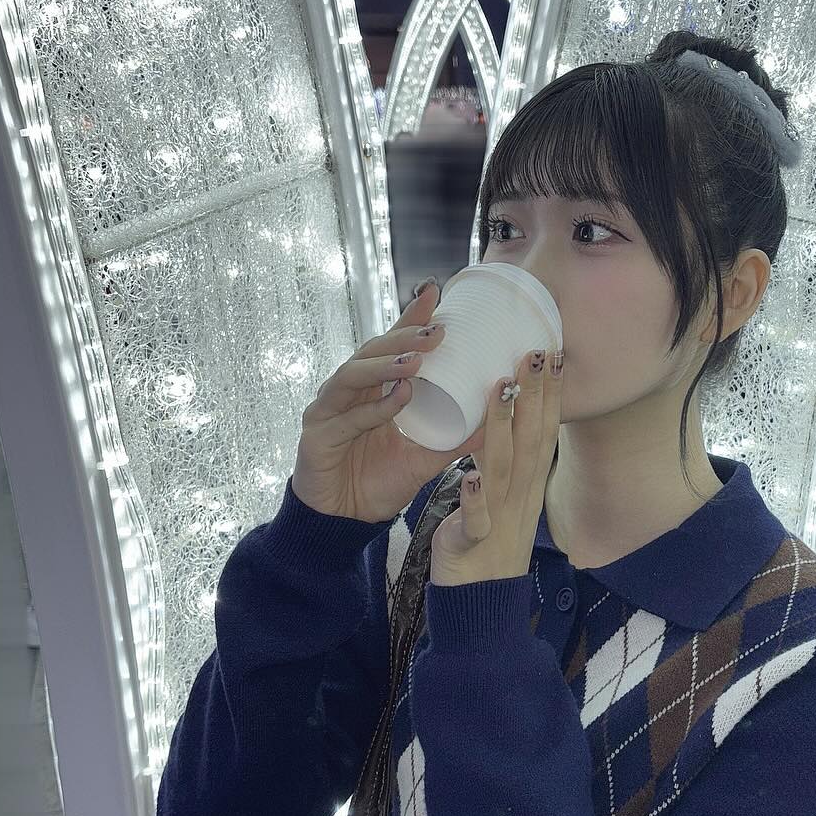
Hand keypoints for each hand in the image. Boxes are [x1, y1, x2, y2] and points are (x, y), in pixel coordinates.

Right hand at [291, 280, 492, 525]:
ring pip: (354, 375)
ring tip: (417, 360)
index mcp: (373, 389)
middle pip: (372, 351)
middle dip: (403, 337)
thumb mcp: (424, 458)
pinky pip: (347, 416)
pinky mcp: (316, 435)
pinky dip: (374, 406)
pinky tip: (400, 398)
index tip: (436, 292)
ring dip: (386, 365)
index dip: (410, 318)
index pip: (392, 345)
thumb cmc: (377, 483)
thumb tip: (499, 419)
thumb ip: (456, 439)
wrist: (343, 524)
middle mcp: (348, 392)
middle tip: (437, 330)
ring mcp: (329, 410)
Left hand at [429, 344, 563, 586]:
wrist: (478, 604)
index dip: (551, 394)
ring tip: (500, 388)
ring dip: (503, 427)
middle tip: (536, 352)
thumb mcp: (505, 496)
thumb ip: (508, 460)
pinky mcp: (472, 544)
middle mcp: (520, 498)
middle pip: (532, 441)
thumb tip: (514, 418)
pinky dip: (475, 499)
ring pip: (503, 469)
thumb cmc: (486, 544)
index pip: (543, 432)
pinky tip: (470, 476)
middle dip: (535, 396)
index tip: (553, 353)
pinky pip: (476, 520)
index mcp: (527, 486)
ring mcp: (499, 520)